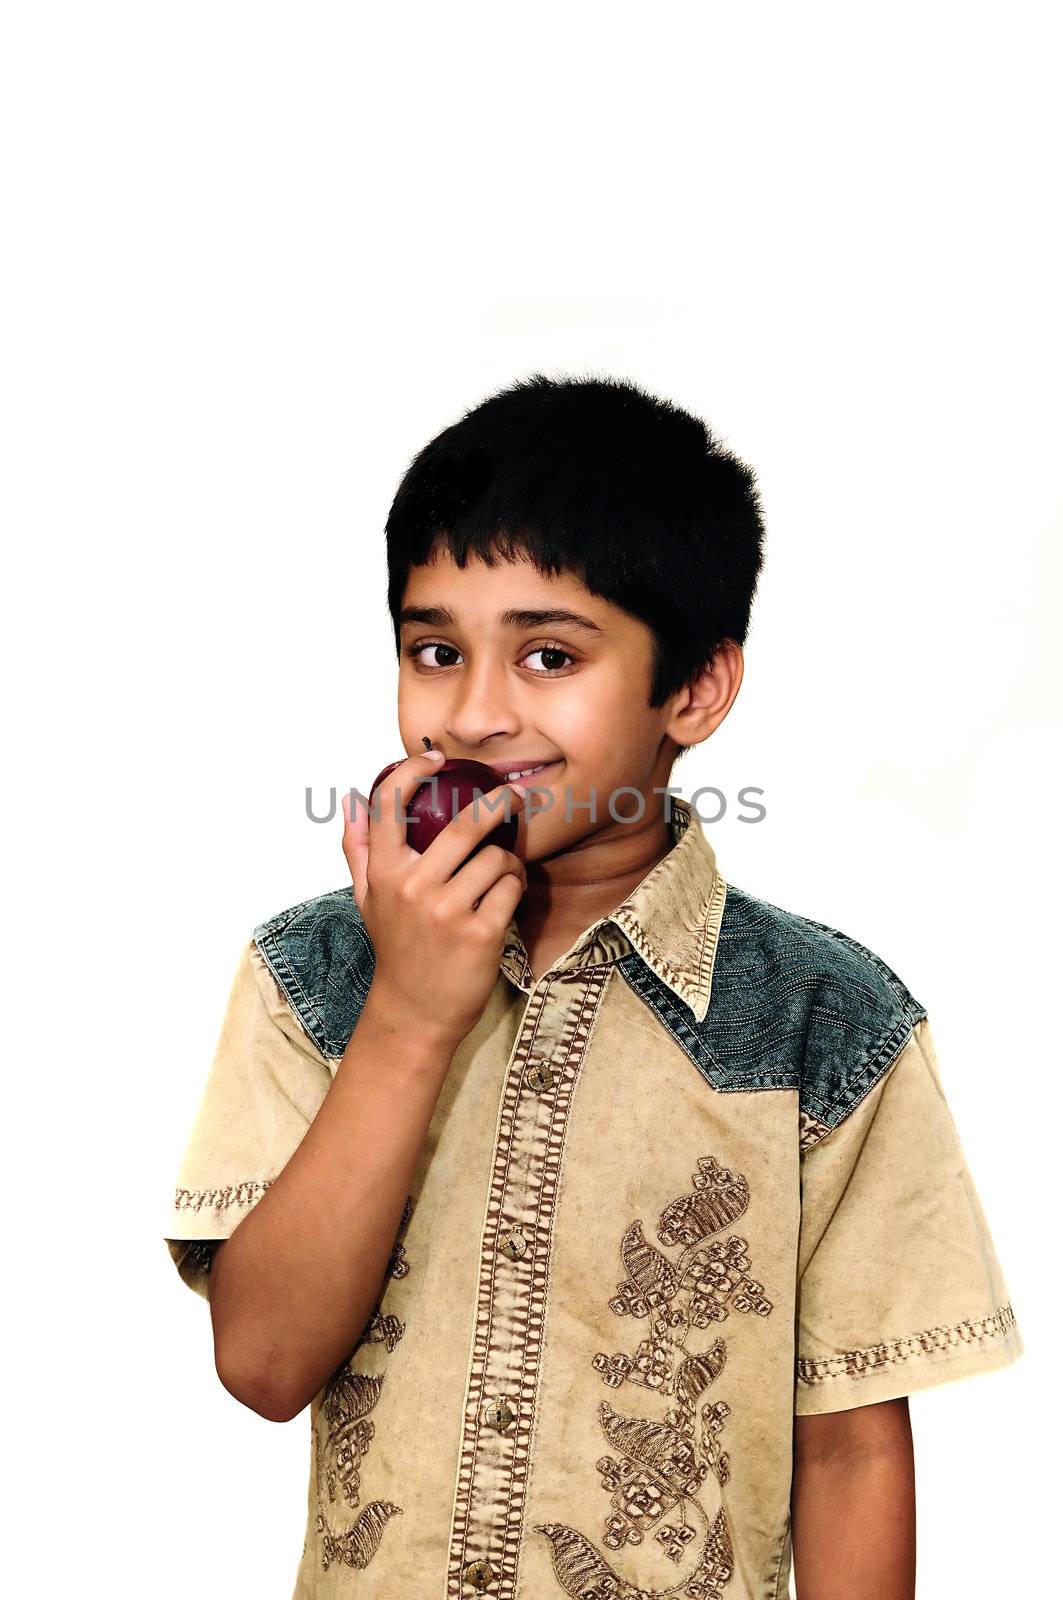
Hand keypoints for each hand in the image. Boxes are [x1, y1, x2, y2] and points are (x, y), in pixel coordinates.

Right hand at [341, 749, 528, 1047]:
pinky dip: (514, 888)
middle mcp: (413, 887)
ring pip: (496, 858)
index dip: (413, 770)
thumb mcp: (368, 899)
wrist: (415, 1012)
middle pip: (465, 825)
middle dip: (497, 804)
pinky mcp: (481, 933)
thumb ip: (358, 848)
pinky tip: (504, 899)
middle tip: (511, 798)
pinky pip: (511, 888)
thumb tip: (350, 799)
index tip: (437, 758)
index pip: (390, 804)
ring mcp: (448, 910)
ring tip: (501, 874)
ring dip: (508, 861)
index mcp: (384, 873)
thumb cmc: (396, 949)